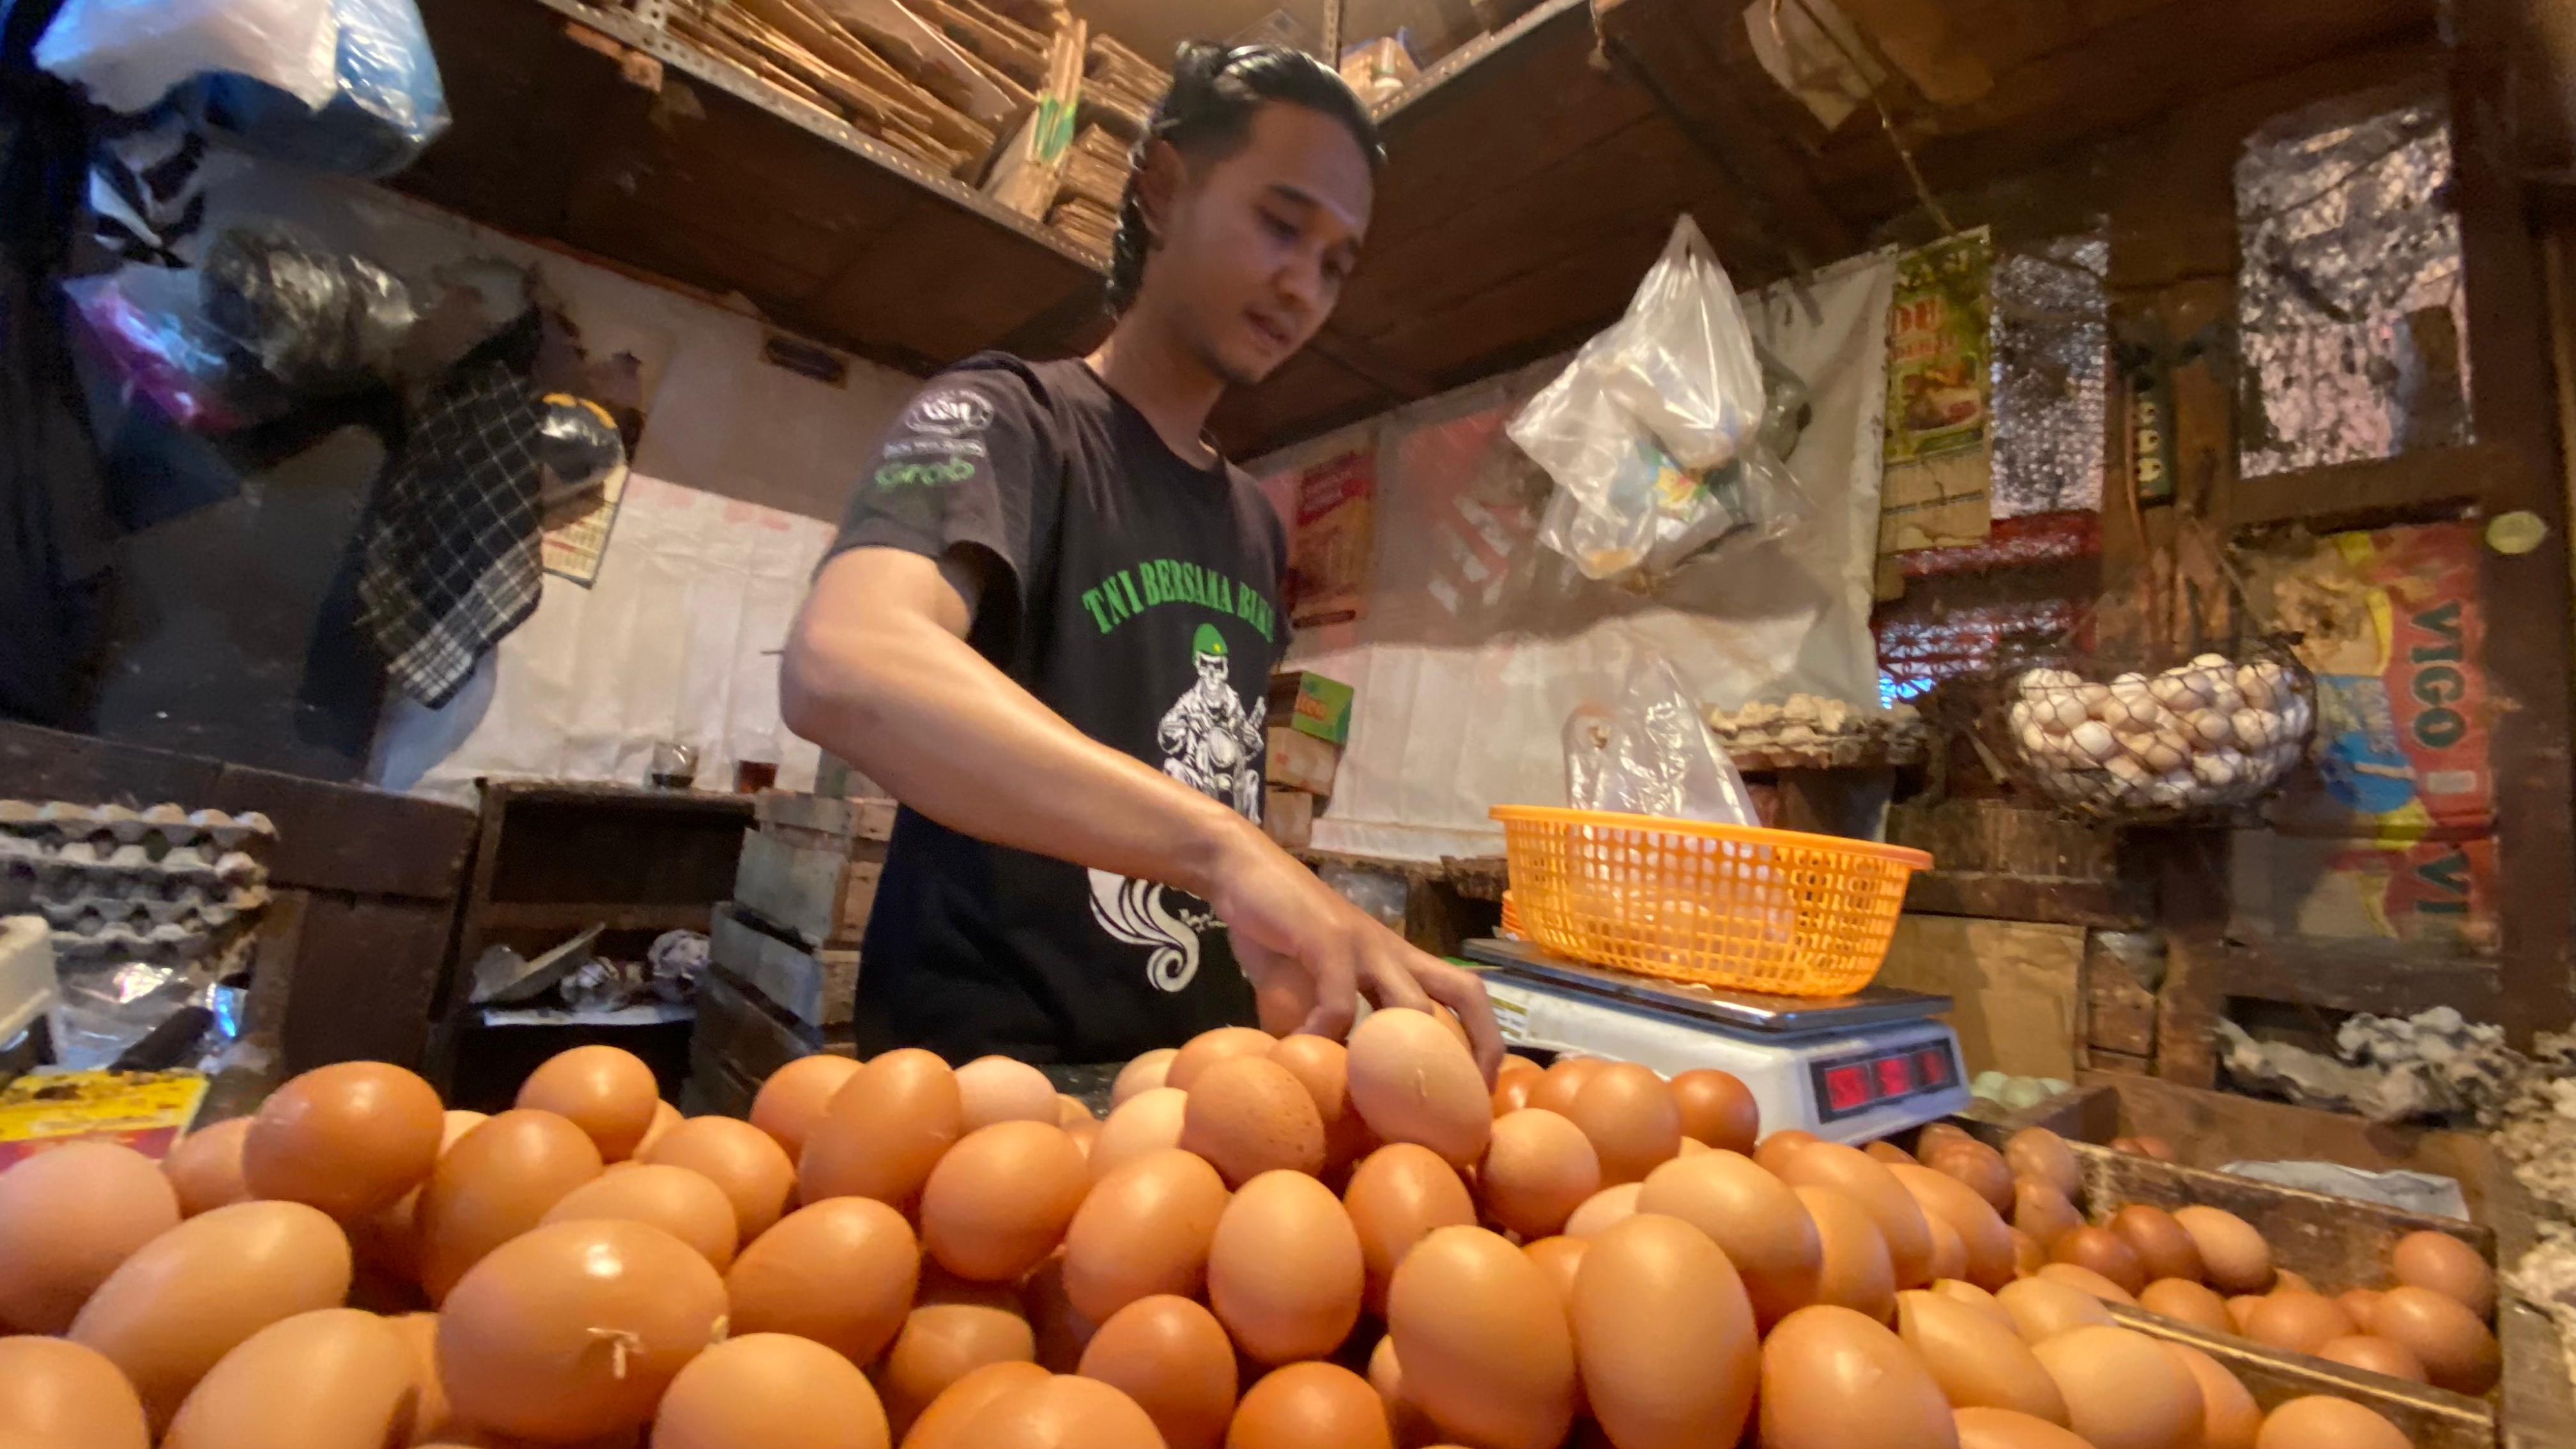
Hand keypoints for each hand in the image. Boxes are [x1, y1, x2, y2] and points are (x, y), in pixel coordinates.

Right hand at [1200, 822, 1504, 1083]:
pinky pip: (1340, 1000)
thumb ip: (1325, 1024)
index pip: (1465, 995)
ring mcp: (1365, 945)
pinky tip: (1303, 1050)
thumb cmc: (1279, 929)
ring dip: (1402, 1056)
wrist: (1242, 869)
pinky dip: (1326, 1034)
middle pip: (1464, 993)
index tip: (1475, 1092)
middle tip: (1454, 1106)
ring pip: (1413, 1004)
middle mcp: (1394, 952)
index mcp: (1398, 961)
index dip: (1483, 1041)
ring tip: (1378, 1099)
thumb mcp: (1310, 984)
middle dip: (1474, 1049)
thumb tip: (1324, 1079)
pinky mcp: (1328, 940)